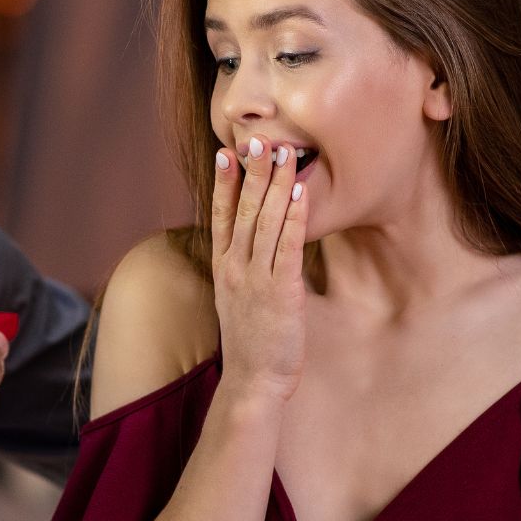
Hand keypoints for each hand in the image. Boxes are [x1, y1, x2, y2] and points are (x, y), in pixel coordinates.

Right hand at [210, 135, 308, 401]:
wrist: (253, 381)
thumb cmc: (251, 342)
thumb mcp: (237, 299)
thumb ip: (242, 269)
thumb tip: (254, 244)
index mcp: (223, 268)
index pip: (219, 215)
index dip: (223, 183)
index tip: (224, 151)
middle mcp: (235, 268)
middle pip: (243, 210)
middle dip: (252, 173)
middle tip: (257, 139)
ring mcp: (256, 278)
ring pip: (265, 221)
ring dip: (276, 184)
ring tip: (284, 154)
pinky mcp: (281, 291)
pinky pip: (288, 245)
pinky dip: (294, 216)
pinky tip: (300, 192)